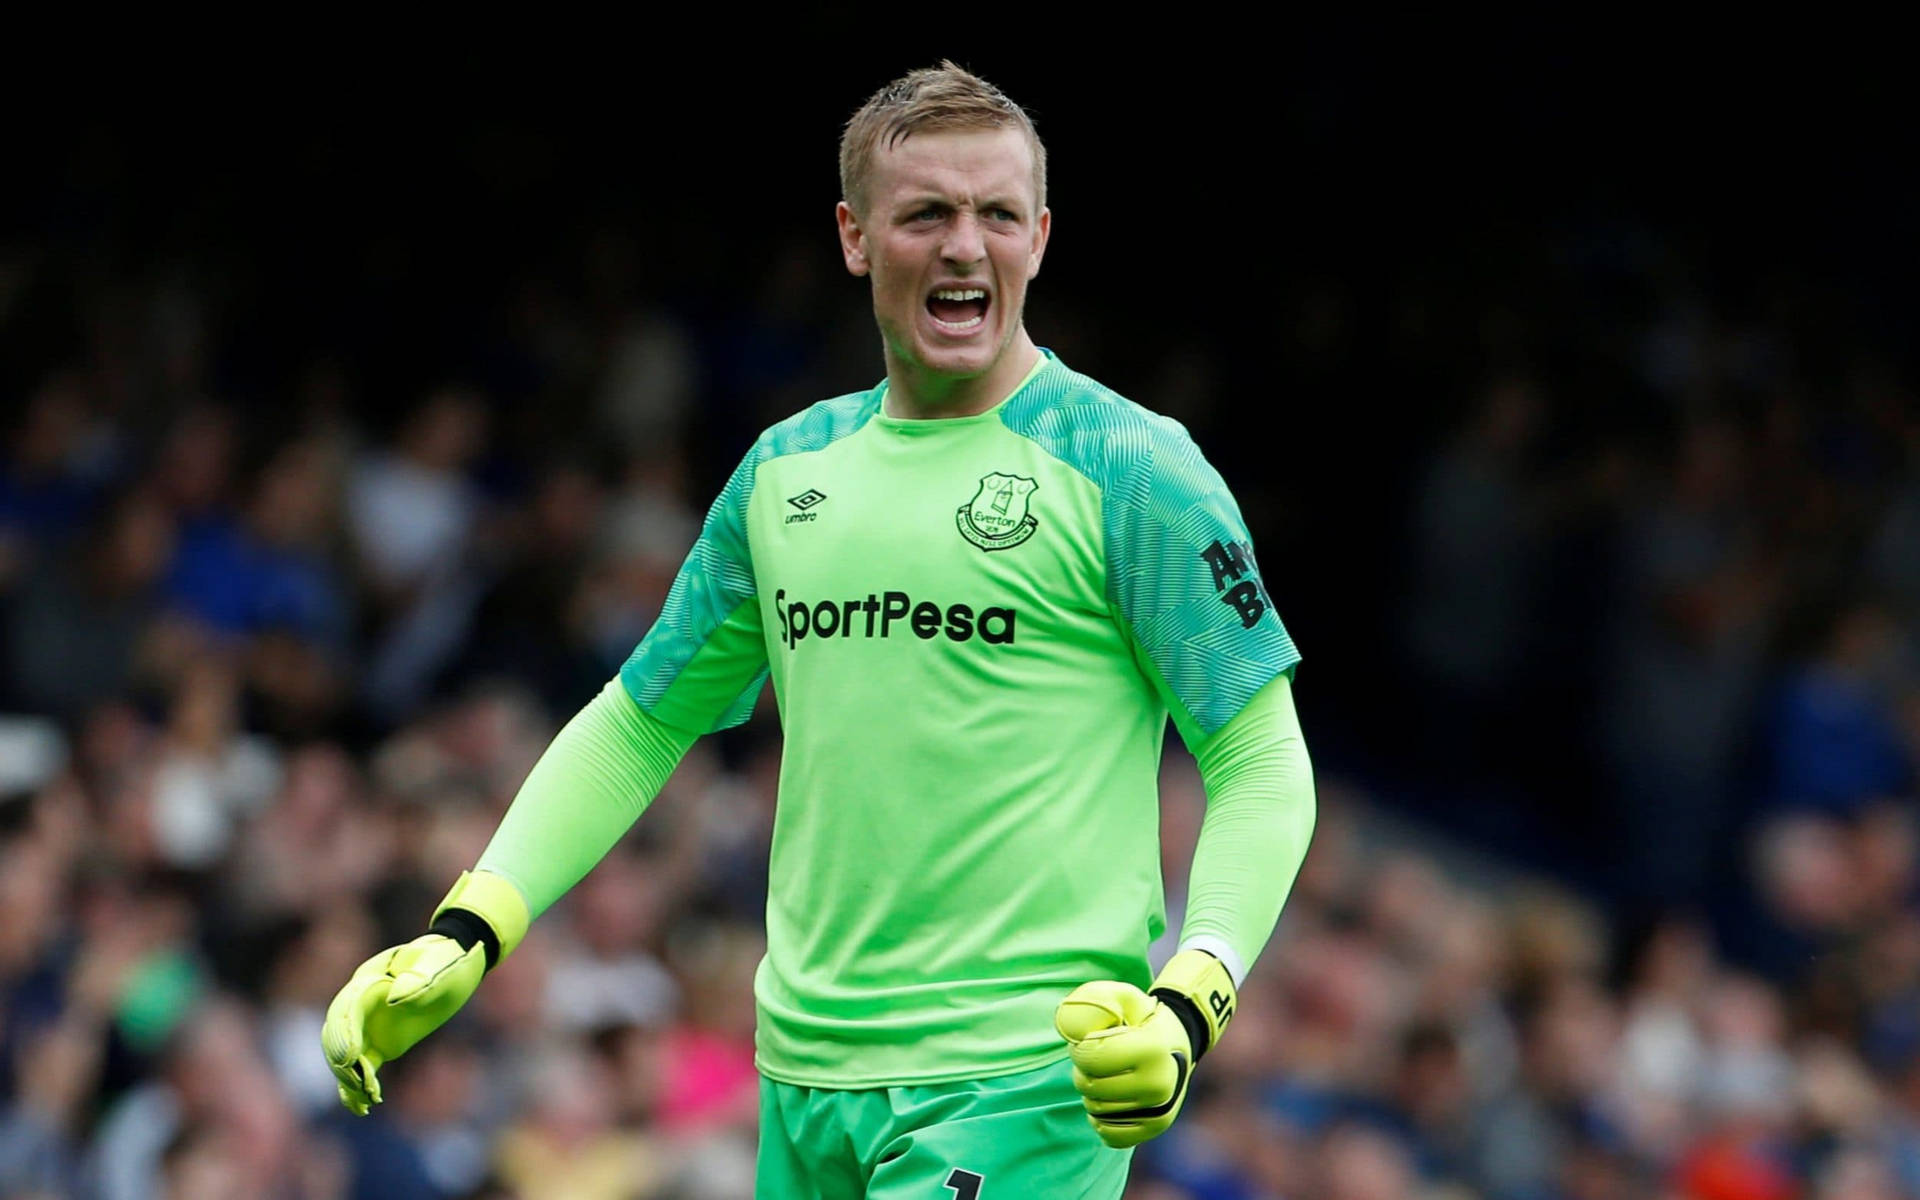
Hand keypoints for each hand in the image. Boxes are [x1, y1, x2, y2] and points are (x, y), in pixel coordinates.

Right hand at [320, 934, 483, 1114]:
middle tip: (357, 1083)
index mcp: (370, 979)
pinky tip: (362, 1107)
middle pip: (337, 1034)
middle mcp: (361, 1003)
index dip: (345, 1032)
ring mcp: (368, 1024)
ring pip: (346, 1055)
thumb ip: (419, 980)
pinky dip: (358, 1086)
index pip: (347, 1008)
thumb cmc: (448, 959)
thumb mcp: (440, 966)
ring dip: (349, 1079)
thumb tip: (393, 1000)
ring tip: (365, 1100)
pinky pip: (361, 1066)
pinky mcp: (379, 1043)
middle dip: (342, 1060)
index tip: (349, 1057)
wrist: (457, 962)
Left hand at [1054, 949, 1235, 1147]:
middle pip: (1090, 1086)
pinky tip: (1110, 1099)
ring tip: (1108, 1075)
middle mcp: (1159, 1084)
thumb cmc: (1142, 1018)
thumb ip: (1091, 1003)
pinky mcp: (1155, 1127)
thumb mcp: (1120, 998)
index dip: (1079, 1049)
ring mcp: (1159, 1110)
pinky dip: (1101, 1119)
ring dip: (1091, 1092)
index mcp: (1151, 1049)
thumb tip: (1068, 1029)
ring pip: (1095, 1110)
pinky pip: (1109, 1134)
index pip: (1090, 1058)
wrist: (1179, 1041)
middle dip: (1083, 1070)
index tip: (1089, 1041)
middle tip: (1097, 1058)